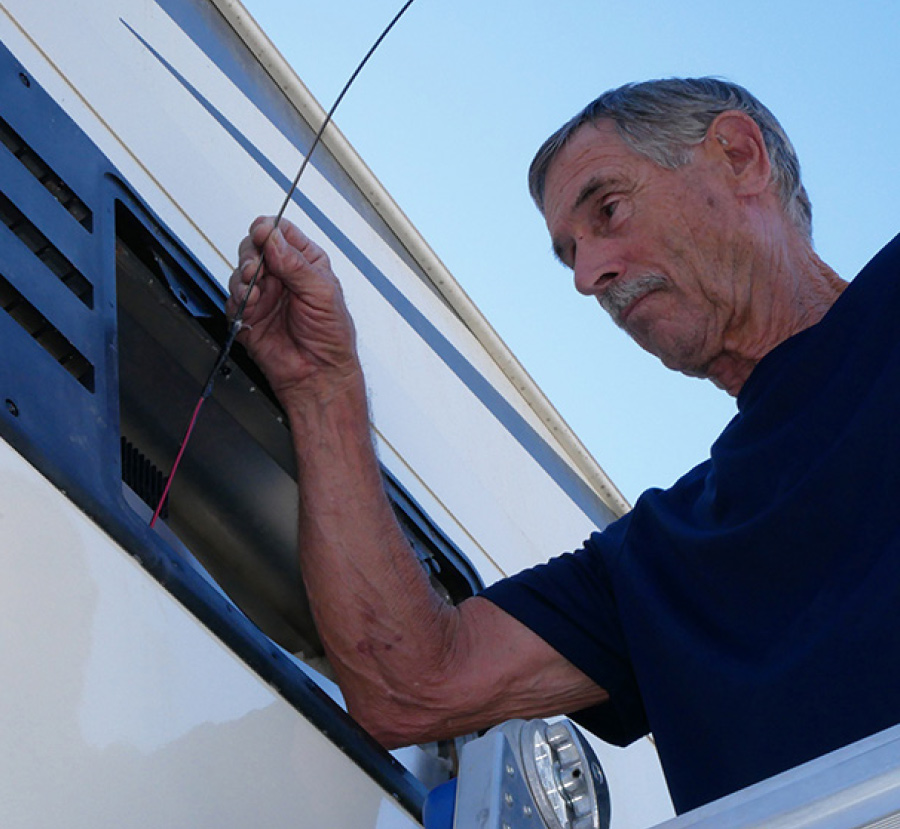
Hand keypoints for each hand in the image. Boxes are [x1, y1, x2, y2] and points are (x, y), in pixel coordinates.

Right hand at [228, 217, 362, 405]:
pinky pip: (233, 297)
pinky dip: (238, 297)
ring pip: (241, 270)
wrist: (318, 374)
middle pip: (256, 247)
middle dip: (252, 252)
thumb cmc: (331, 336)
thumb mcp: (321, 291)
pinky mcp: (248, 315)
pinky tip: (251, 303)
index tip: (263, 232)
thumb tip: (272, 236)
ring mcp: (265, 294)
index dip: (269, 228)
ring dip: (244, 274)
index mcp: (306, 263)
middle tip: (257, 265)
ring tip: (255, 285)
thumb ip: (294, 263)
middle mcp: (283, 276)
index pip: (282, 232)